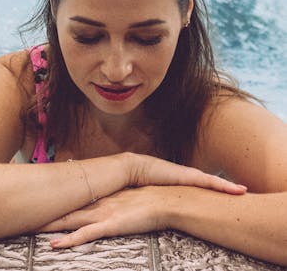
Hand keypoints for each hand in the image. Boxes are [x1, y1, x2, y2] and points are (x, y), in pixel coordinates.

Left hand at [41, 186, 165, 247]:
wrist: (165, 200)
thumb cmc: (152, 199)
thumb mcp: (129, 197)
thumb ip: (118, 200)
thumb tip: (112, 203)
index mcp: (101, 196)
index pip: (73, 197)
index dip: (56, 200)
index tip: (39, 199)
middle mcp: (97, 203)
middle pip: (66, 207)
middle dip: (46, 210)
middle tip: (25, 210)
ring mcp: (102, 213)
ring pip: (70, 220)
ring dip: (51, 225)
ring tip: (31, 227)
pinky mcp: (109, 224)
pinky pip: (85, 234)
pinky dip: (69, 240)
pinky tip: (56, 245)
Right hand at [124, 152, 246, 193]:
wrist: (133, 169)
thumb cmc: (140, 181)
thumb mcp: (154, 192)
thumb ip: (160, 197)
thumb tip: (158, 208)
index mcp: (180, 180)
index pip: (201, 185)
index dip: (213, 189)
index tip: (225, 193)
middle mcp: (187, 176)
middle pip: (211, 182)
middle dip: (226, 187)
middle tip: (243, 191)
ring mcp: (189, 175)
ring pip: (215, 182)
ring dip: (230, 187)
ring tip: (244, 191)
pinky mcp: (190, 176)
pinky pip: (213, 182)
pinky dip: (226, 186)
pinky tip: (238, 190)